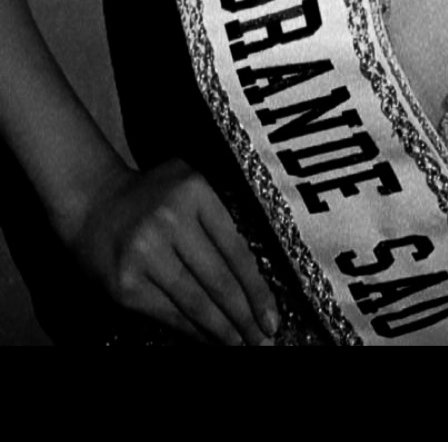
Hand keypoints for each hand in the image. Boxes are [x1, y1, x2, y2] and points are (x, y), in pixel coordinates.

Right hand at [70, 158, 278, 345]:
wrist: (90, 202)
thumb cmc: (150, 196)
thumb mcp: (188, 185)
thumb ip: (218, 218)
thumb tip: (253, 278)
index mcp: (195, 191)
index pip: (236, 250)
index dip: (258, 290)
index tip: (273, 317)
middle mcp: (171, 220)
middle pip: (219, 281)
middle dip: (245, 317)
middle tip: (265, 341)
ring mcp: (146, 253)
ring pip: (196, 303)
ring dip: (223, 331)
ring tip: (242, 346)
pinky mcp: (127, 284)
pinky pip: (169, 314)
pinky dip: (193, 332)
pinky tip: (209, 340)